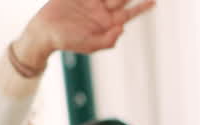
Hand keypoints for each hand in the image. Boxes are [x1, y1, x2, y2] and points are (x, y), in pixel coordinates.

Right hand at [15, 0, 155, 68]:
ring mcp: (91, 1)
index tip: (155, 2)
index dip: (142, 7)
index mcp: (108, 23)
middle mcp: (102, 10)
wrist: (44, 32)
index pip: (129, 14)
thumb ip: (108, 40)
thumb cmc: (67, 42)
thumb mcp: (90, 45)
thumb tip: (123, 29)